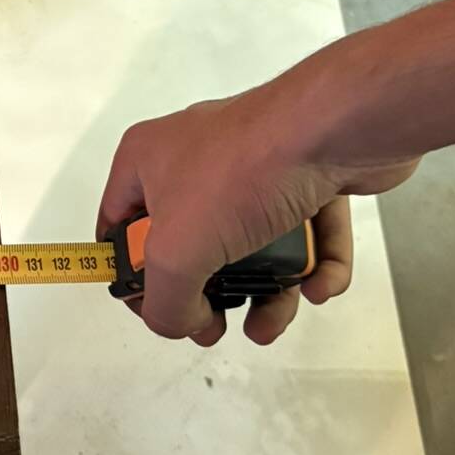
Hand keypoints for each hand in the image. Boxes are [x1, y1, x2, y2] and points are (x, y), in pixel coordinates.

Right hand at [98, 77, 418, 346]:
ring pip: (250, 245)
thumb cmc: (241, 176)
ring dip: (264, 291)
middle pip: (188, 244)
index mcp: (146, 161)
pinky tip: (318, 284)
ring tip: (274, 318)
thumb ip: (164, 303)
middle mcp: (194, 159)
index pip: (118, 228)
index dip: (133, 277)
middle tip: (217, 325)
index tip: (161, 311)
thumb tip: (183, 321)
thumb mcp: (177, 252)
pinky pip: (301, 233)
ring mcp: (254, 167)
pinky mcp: (307, 177)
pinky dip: (310, 266)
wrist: (336, 129)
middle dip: (207, 294)